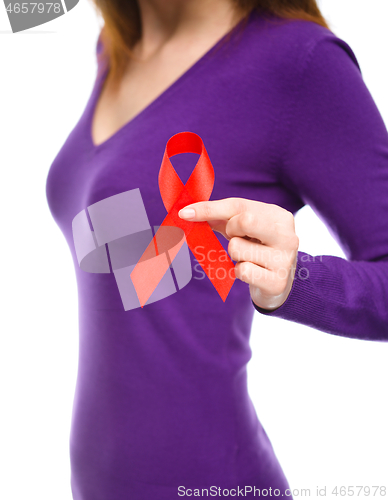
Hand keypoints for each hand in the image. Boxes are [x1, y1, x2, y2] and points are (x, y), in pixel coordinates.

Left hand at [178, 197, 298, 310]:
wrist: (279, 282)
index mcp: (279, 216)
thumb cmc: (256, 247)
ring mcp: (285, 259)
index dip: (209, 208)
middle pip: (245, 221)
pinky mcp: (277, 282)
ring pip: (237, 249)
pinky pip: (242, 271)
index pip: (238, 205)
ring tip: (248, 258)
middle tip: (238, 239)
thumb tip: (187, 212)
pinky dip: (239, 272)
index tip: (184, 213)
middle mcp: (287, 235)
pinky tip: (252, 272)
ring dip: (235, 255)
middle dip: (231, 231)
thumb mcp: (242, 228)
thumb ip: (219, 217)